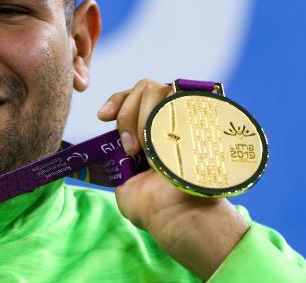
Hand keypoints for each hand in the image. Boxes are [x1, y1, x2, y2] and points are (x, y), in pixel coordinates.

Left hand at [97, 79, 248, 280]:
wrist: (176, 217)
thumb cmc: (149, 205)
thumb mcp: (123, 179)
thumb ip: (115, 157)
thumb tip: (105, 146)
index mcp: (146, 130)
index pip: (132, 97)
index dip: (117, 101)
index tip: (103, 117)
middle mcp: (167, 120)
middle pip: (146, 88)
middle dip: (129, 112)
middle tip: (130, 146)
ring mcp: (185, 118)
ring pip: (163, 89)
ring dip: (146, 116)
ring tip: (147, 148)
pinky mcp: (202, 119)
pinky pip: (187, 98)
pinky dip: (171, 112)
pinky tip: (164, 138)